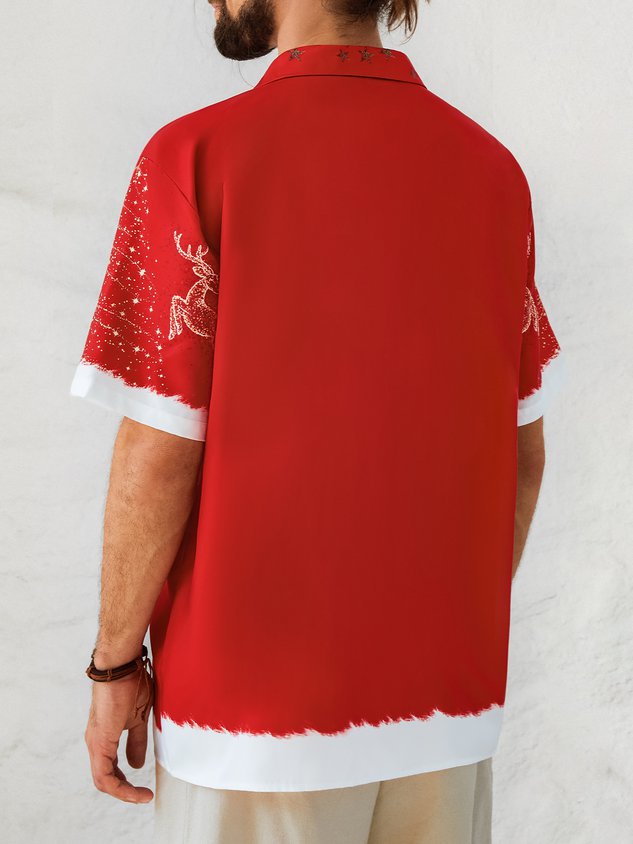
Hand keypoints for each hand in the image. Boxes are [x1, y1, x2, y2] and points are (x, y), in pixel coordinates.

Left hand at [85, 667, 154, 802]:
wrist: (121, 667)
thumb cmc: (130, 684)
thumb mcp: (138, 718)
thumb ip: (137, 741)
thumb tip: (136, 764)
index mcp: (104, 737)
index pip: (110, 769)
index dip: (125, 783)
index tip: (144, 789)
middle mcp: (95, 742)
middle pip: (105, 779)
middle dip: (125, 792)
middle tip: (143, 796)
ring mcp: (95, 743)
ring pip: (103, 780)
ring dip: (123, 792)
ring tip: (142, 796)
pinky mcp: (99, 742)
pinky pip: (104, 775)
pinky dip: (119, 787)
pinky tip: (135, 788)